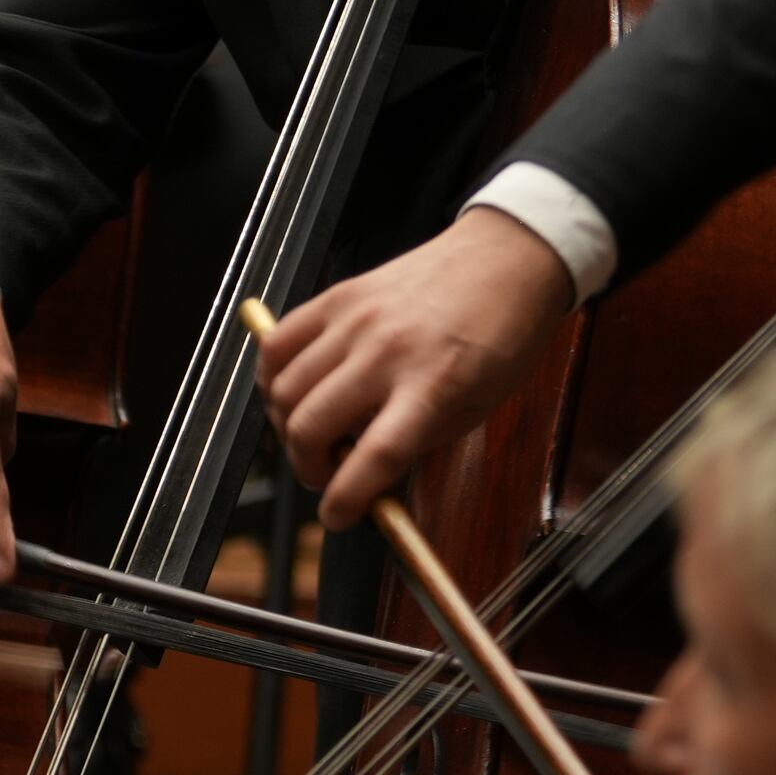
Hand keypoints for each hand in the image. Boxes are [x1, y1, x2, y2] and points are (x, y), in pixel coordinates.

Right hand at [258, 208, 577, 522]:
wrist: (504, 258)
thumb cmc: (499, 334)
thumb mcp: (477, 405)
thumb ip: (418, 441)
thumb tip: (367, 477)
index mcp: (434, 384)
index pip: (373, 456)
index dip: (344, 499)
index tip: (337, 516)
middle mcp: (388, 351)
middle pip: (310, 427)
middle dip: (309, 469)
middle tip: (329, 474)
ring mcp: (357, 320)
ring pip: (284, 391)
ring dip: (289, 428)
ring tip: (316, 434)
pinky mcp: (338, 295)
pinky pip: (278, 344)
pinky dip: (272, 378)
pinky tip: (292, 391)